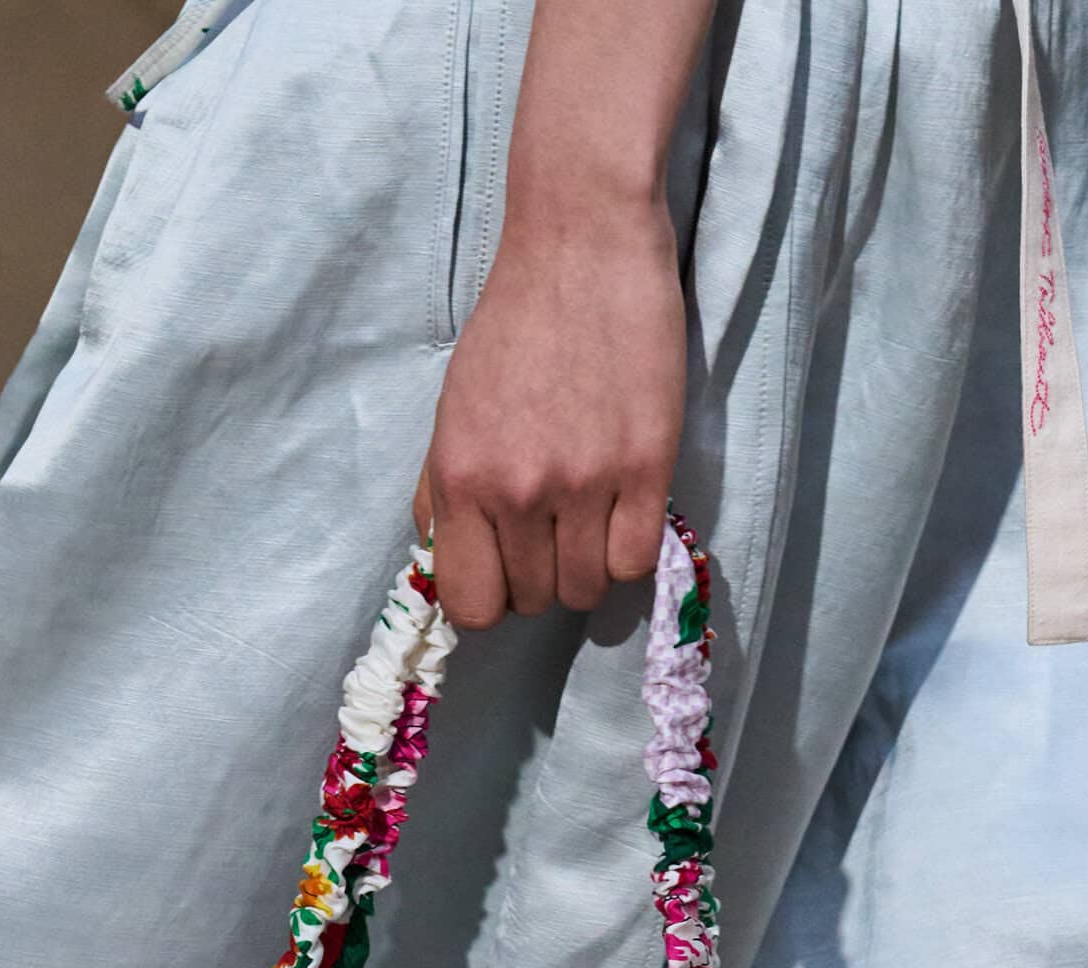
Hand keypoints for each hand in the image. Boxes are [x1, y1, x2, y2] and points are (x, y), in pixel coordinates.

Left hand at [414, 199, 685, 629]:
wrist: (581, 242)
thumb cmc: (513, 325)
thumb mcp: (451, 410)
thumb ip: (442, 492)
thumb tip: (444, 561)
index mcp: (462, 479)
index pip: (471, 605)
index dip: (491, 599)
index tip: (506, 571)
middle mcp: (517, 491)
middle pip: (534, 601)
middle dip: (541, 576)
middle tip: (552, 528)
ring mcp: (584, 482)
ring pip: (586, 590)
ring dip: (587, 566)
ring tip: (589, 517)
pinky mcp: (645, 466)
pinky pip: (634, 562)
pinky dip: (627, 550)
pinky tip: (622, 512)